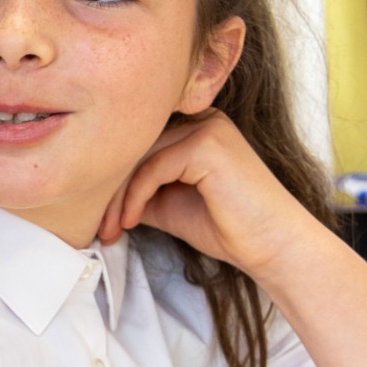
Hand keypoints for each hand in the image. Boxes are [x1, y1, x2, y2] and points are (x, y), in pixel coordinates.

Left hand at [97, 111, 322, 276]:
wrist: (271, 246)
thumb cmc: (226, 226)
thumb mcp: (167, 203)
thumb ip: (137, 188)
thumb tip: (95, 189)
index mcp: (195, 127)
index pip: (137, 144)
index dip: (112, 180)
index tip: (99, 219)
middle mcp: (202, 119)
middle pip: (134, 146)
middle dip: (109, 190)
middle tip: (100, 228)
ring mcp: (207, 127)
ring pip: (139, 156)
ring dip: (117, 196)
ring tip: (111, 229)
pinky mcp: (208, 144)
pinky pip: (154, 166)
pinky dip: (135, 195)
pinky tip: (130, 220)